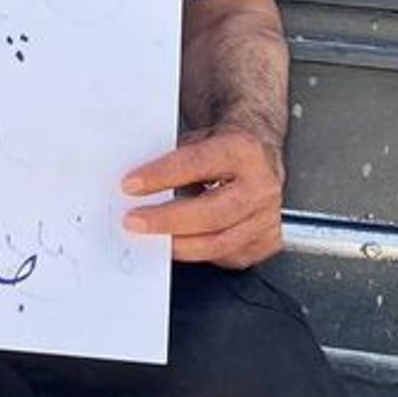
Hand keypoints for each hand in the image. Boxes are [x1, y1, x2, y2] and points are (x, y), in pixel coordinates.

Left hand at [121, 124, 285, 268]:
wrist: (260, 155)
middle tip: (134, 220)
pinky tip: (179, 243)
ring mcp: (266, 218)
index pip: (198, 164)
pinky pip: (225, 256)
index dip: (161, 176)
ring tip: (150, 236)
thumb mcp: (199, 140)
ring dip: (177, 243)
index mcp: (244, 151)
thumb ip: (172, 160)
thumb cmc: (225, 148)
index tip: (131, 185)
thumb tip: (136, 184)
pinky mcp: (265, 242)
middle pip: (210, 213)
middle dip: (166, 220)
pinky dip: (197, 252)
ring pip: (217, 243)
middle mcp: (261, 186)